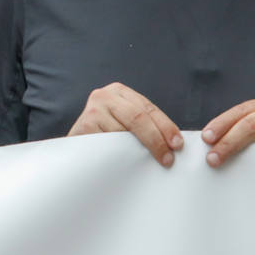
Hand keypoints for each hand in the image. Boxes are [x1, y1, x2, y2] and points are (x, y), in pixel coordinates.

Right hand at [68, 82, 182, 166]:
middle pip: (138, 117)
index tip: (178, 145)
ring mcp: (93, 109)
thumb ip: (144, 124)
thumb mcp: (125, 122)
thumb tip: (175, 142)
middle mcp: (104, 95)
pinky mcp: (85, 126)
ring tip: (151, 163)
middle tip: (168, 159)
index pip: (148, 108)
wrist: (76, 150)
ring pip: (125, 132)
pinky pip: (110, 143)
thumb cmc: (106, 136)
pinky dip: (122, 154)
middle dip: (157, 139)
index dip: (166, 127)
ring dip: (139, 150)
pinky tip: (128, 162)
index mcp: (119, 91)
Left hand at [200, 95, 254, 166]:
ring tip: (224, 163)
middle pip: (249, 124)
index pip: (239, 112)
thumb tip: (210, 144)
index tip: (206, 138)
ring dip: (241, 153)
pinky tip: (249, 171)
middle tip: (211, 158)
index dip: (221, 124)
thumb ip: (241, 130)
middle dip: (228, 141)